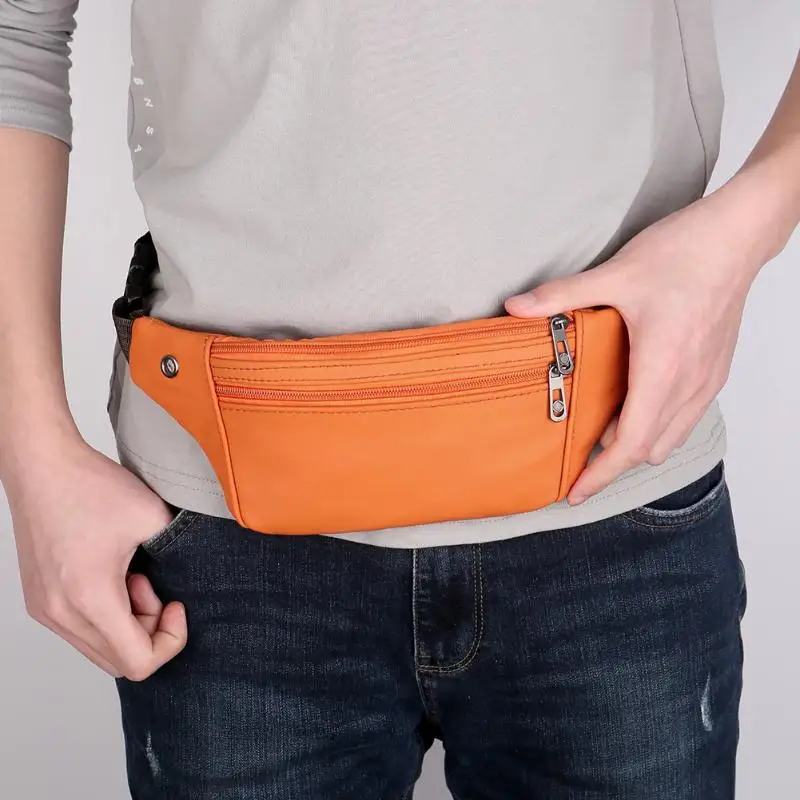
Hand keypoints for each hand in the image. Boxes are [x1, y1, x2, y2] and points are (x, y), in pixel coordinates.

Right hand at [6, 433, 187, 678]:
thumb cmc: (90, 486)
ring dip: (128, 621)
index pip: (138, 663)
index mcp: (90, 599)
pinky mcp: (40, 601)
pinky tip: (115, 574)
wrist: (42, 464)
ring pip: (99, 648)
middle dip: (149, 631)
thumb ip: (180, 554)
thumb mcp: (153, 518)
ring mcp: (45, 610)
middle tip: (155, 585)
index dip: (171, 640)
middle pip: (119, 662)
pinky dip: (106, 614)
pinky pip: (81, 630)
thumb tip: (196, 576)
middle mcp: (61, 614)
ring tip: (135, 574)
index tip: (176, 603)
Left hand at [505, 191, 763, 503]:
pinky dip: (658, 427)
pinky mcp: (714, 369)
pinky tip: (635, 408)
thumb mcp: (615, 274)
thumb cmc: (685, 254)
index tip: (576, 491)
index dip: (601, 473)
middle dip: (612, 465)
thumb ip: (561, 296)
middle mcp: (689, 383)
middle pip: (649, 449)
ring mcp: (706, 379)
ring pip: (671, 436)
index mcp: (662, 368)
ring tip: (602, 439)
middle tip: (578, 467)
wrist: (737, 236)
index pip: (631, 443)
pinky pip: (685, 417)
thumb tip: (515, 308)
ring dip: (637, 446)